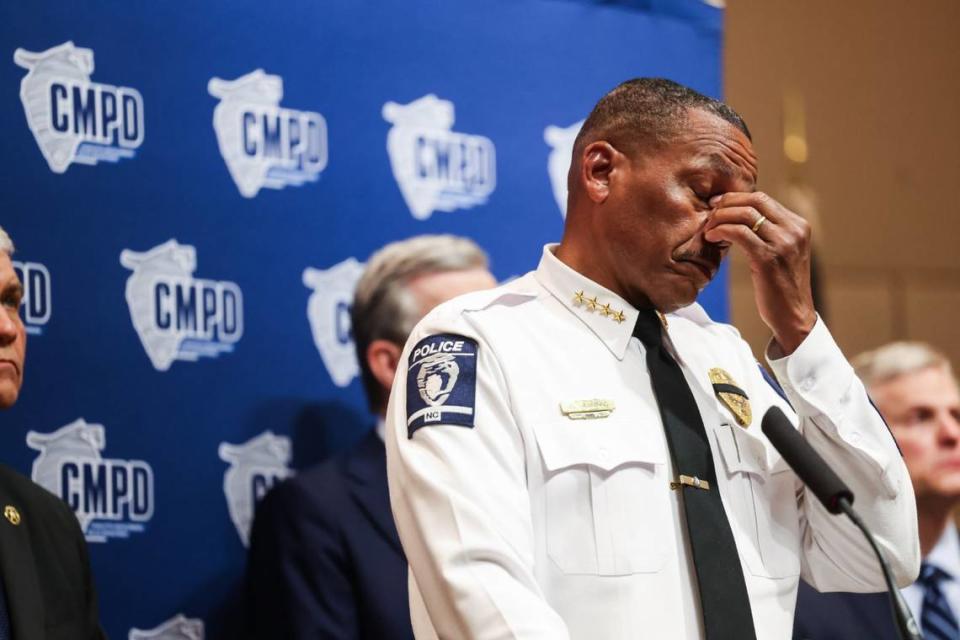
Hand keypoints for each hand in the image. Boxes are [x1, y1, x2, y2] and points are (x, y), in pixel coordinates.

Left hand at [703, 191, 815, 354]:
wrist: (793, 317)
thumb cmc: (780, 287)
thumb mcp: (780, 253)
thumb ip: (767, 233)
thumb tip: (738, 215)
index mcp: (798, 225)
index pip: (763, 198)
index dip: (735, 198)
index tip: (716, 206)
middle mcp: (794, 230)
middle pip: (754, 200)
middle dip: (726, 203)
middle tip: (709, 214)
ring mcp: (783, 243)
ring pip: (745, 214)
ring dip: (721, 217)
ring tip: (708, 228)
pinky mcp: (768, 258)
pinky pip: (739, 233)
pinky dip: (721, 230)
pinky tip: (712, 238)